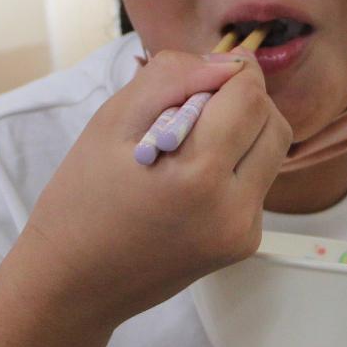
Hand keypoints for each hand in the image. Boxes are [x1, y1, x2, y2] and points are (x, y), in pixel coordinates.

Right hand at [16, 51, 291, 335]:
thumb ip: (173, 78)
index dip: (226, 73)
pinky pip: (257, 184)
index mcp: (198, 173)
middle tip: (189, 109)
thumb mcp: (111, 122)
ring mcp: (243, 231)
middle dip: (240, 101)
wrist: (74, 283)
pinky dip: (233, 167)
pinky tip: (188, 181)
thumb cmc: (81, 200)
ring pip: (271, 151)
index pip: (250, 94)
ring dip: (241, 132)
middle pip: (272, 121)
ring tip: (187, 145)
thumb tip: (228, 62)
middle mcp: (233, 208)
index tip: (193, 79)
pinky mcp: (243, 245)